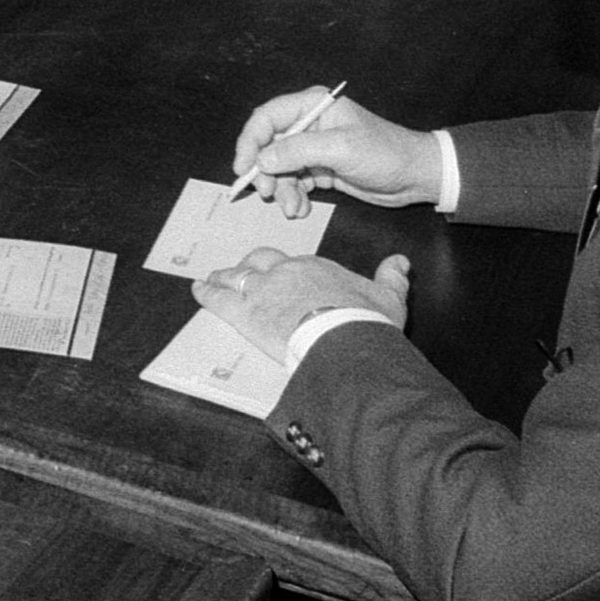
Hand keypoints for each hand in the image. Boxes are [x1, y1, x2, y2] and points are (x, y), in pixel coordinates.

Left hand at [196, 248, 412, 361]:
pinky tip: (198, 290)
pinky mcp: (245, 312)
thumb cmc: (366, 321)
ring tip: (212, 280)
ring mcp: (262, 290)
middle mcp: (285, 272)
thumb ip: (392, 277)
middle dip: (248, 267)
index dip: (282, 270)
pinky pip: (218, 297)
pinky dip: (206, 292)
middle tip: (241, 273)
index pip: (291, 263)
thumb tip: (401, 261)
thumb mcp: (388, 297)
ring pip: (235, 276)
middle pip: (258, 261)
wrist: (345, 339)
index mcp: (314, 268)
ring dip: (223, 278)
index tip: (279, 275)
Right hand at [231, 88, 443, 216]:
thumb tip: (262, 159)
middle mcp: (309, 123)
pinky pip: (294, 182)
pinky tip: (300, 209)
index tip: (243, 168)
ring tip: (292, 208)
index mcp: (313, 105)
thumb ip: (298, 151)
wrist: (416, 177)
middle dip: (266, 172)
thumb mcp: (341, 149)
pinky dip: (293, 196)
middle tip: (268, 194)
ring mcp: (314, 148)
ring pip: (280, 168)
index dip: (250, 142)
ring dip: (281, 189)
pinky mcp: (320, 169)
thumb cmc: (384, 154)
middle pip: (269, 145)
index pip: (267, 118)